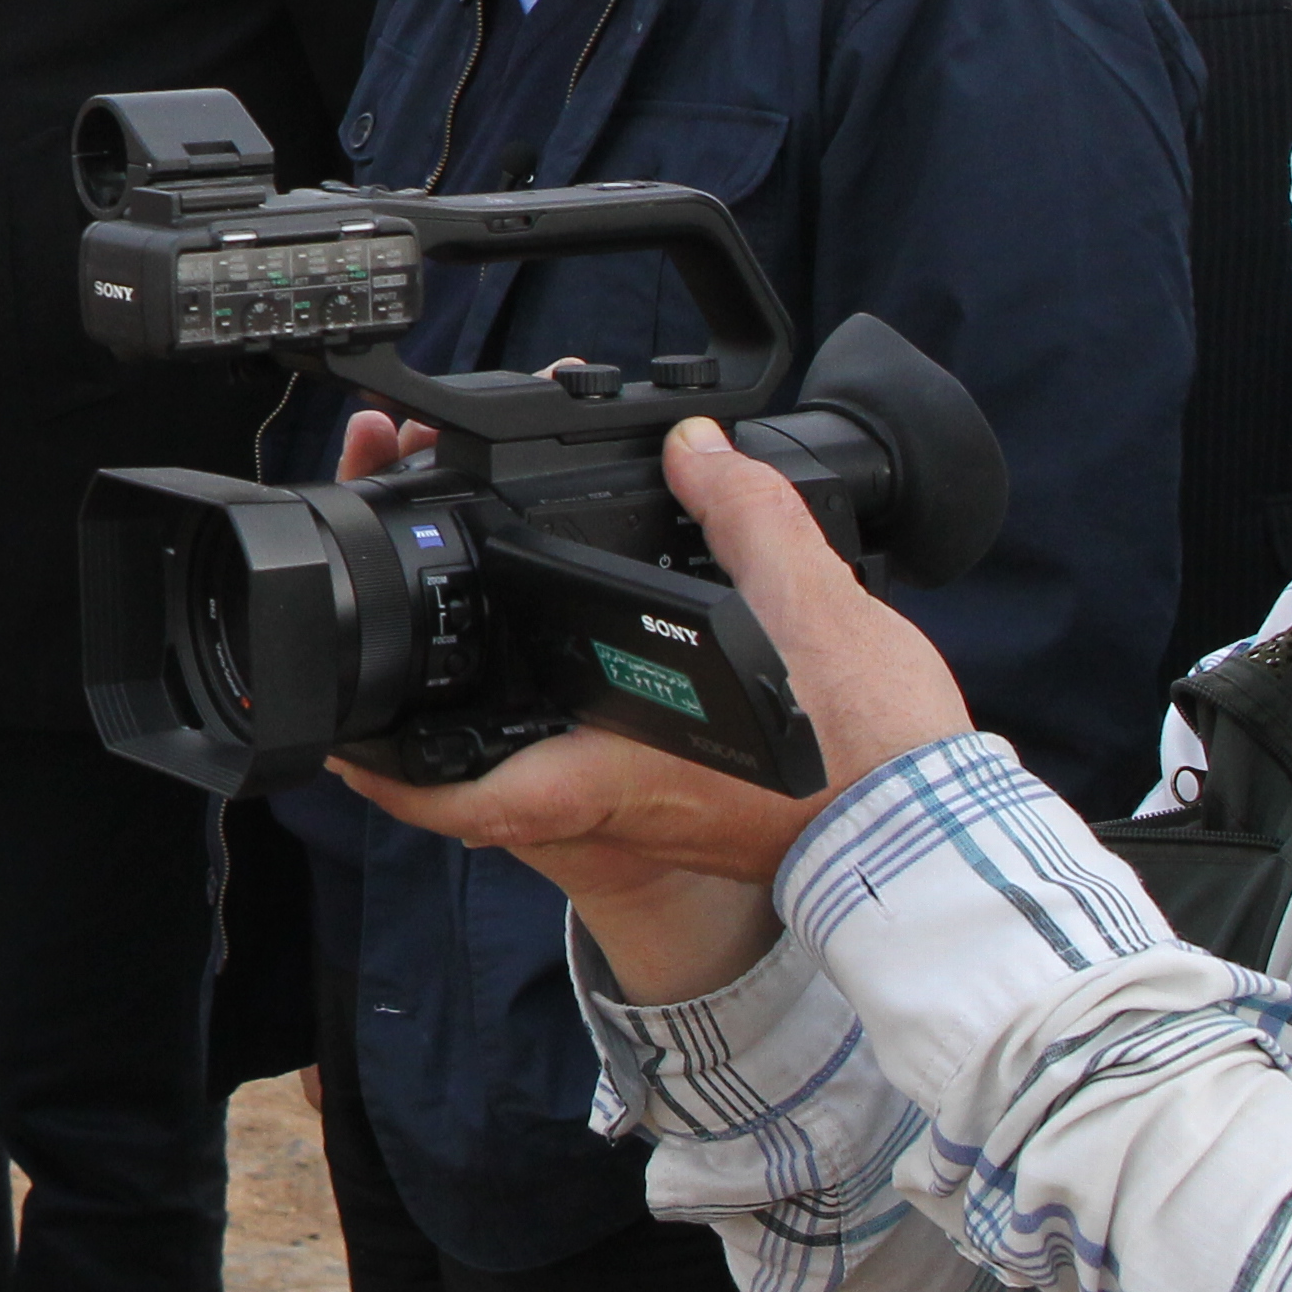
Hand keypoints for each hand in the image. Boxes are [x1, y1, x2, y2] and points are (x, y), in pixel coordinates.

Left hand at [332, 416, 980, 1002]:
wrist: (949, 842)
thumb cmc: (884, 758)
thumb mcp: (816, 612)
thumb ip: (749, 520)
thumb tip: (699, 450)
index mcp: (619, 773)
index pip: (471, 796)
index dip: (391, 772)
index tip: (342, 743)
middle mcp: (619, 805)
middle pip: (482, 781)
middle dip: (421, 731)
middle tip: (384, 679)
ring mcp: (648, 814)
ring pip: (532, 776)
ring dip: (487, 719)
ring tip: (460, 644)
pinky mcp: (684, 805)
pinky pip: (590, 767)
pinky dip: (561, 719)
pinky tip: (571, 666)